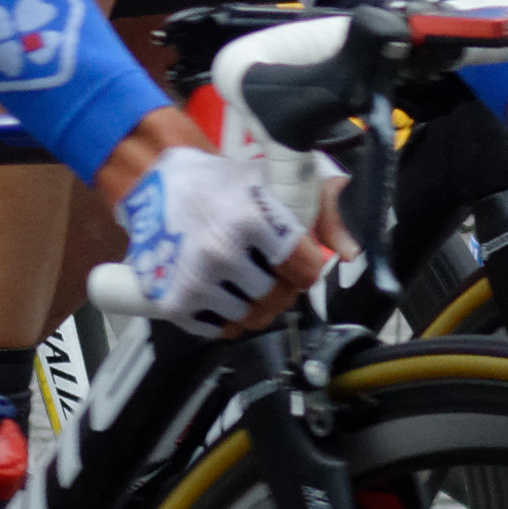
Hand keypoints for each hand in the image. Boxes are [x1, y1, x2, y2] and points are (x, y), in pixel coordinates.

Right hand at [109, 133, 333, 332]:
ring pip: (249, 318)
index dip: (305, 268)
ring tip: (243, 281)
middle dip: (279, 288)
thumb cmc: (221, 182)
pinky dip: (223, 318)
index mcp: (252, 216)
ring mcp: (196, 278)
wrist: (156, 182)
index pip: (304, 270)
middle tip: (268, 271)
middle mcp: (222, 250)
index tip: (296, 262)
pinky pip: (216, 329)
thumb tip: (351, 250)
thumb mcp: (273, 179)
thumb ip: (321, 208)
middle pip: (277, 298)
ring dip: (252, 304)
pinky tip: (220, 294)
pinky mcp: (172, 300)